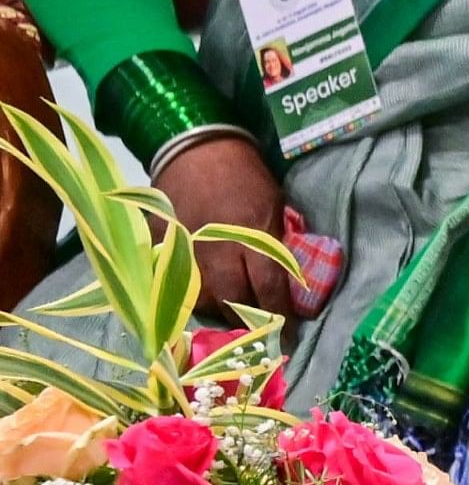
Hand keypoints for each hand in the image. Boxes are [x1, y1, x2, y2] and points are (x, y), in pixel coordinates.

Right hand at [157, 135, 292, 317]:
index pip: (270, 288)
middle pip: (233, 300)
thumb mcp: (274, 206)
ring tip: (228, 306)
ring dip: (218, 306)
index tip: (291, 335)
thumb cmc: (246, 176)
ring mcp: (186, 251)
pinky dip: (186, 291)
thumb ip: (276, 245)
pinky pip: (172, 282)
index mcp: (252, 237)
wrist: (198, 149)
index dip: (281, 316)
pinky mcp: (162, 248)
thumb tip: (287, 281)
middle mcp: (218, 251)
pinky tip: (197, 290)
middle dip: (248, 315)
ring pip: (201, 298)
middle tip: (258, 323)